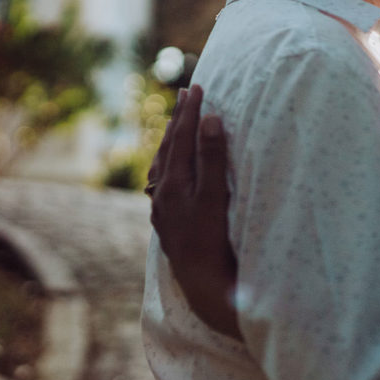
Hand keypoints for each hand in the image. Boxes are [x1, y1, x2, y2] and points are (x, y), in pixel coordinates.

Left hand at [148, 85, 241, 338]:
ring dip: (172, 140)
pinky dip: (170, 164)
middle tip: (187, 93)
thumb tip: (209, 119)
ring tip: (179, 122)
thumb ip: (213, 159)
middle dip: (179, 120)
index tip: (197, 87)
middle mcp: (163, 196)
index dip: (190, 112)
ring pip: (164, 166)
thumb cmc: (216, 245)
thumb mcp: (216, 199)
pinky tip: (172, 166)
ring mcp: (164, 211)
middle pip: (169, 148)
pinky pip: (164, 183)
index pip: (181, 138)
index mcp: (174, 186)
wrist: (205, 291)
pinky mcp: (169, 225)